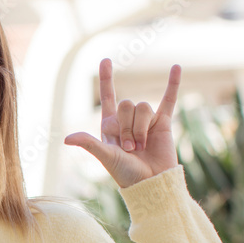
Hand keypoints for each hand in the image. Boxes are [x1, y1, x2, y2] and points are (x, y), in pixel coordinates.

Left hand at [64, 58, 180, 188]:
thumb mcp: (105, 156)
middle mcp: (128, 120)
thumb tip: (67, 139)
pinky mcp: (163, 122)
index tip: (106, 60)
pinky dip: (173, 84)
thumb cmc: (126, 173)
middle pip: (127, 104)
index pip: (108, 96)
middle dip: (128, 126)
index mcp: (111, 125)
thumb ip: (89, 144)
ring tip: (142, 146)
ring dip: (141, 128)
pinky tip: (176, 67)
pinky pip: (168, 99)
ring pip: (144, 107)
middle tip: (130, 147)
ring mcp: (146, 120)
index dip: (107, 78)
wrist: (151, 182)